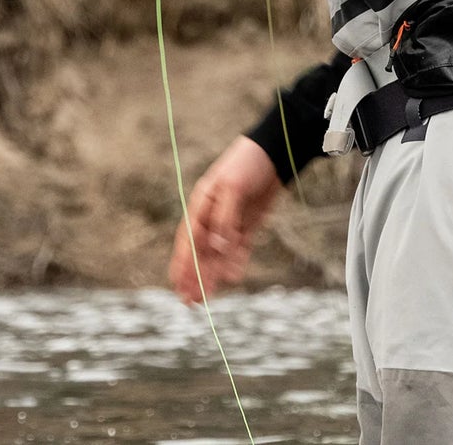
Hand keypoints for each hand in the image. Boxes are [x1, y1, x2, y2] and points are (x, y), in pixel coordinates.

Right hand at [168, 135, 283, 305]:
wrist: (275, 152)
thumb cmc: (247, 163)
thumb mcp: (233, 187)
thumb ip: (225, 218)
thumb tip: (218, 249)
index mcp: (201, 204)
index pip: (188, 239)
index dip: (183, 263)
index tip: (177, 284)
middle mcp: (213, 216)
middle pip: (201, 251)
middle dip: (195, 276)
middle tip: (190, 302)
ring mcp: (230, 221)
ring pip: (218, 254)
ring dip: (213, 275)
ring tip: (207, 298)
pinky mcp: (247, 224)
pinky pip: (239, 248)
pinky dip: (235, 262)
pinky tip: (233, 277)